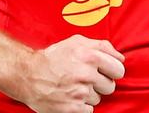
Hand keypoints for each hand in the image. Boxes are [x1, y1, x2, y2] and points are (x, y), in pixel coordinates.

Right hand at [1, 35, 124, 112]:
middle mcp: (85, 73)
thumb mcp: (75, 42)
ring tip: (73, 86)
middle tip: (86, 79)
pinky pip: (90, 110)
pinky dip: (81, 106)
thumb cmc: (52, 58)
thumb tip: (121, 57)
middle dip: (101, 83)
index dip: (111, 70)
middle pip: (111, 86)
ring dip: (88, 95)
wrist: (26, 75)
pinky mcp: (73, 108)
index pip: (119, 68)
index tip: (103, 71)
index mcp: (88, 55)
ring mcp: (79, 92)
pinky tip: (70, 96)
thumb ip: (101, 45)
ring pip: (99, 98)